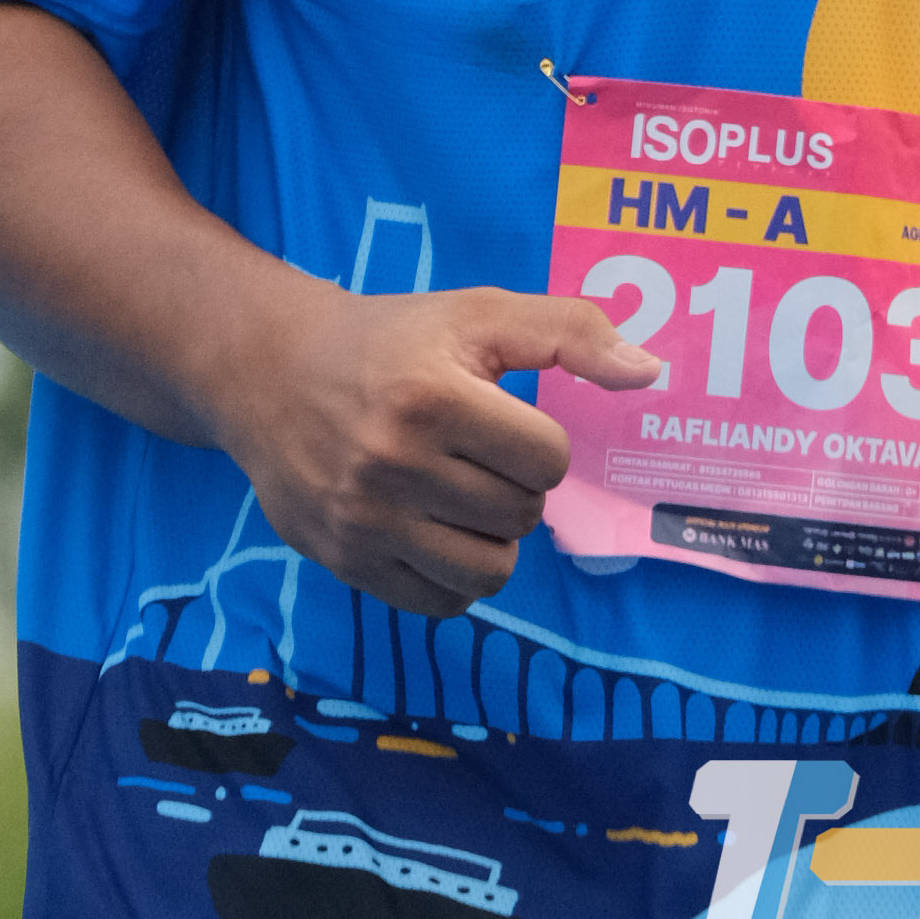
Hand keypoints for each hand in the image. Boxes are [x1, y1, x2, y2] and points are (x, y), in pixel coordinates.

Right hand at [213, 279, 661, 614]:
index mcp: (432, 397)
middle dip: (516, 488)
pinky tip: (437, 532)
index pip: (546, 460)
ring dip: (494, 540)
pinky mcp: (343, 562)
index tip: (506, 422)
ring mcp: (363, 522)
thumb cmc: (393, 341)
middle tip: (480, 458)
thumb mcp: (479, 313)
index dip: (540, 444)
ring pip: (486, 573)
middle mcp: (391, 465)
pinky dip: (454, 578)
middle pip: (519, 517)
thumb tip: (649, 373)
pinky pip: (438, 605)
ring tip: (465, 499)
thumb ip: (570, 332)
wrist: (270, 371)